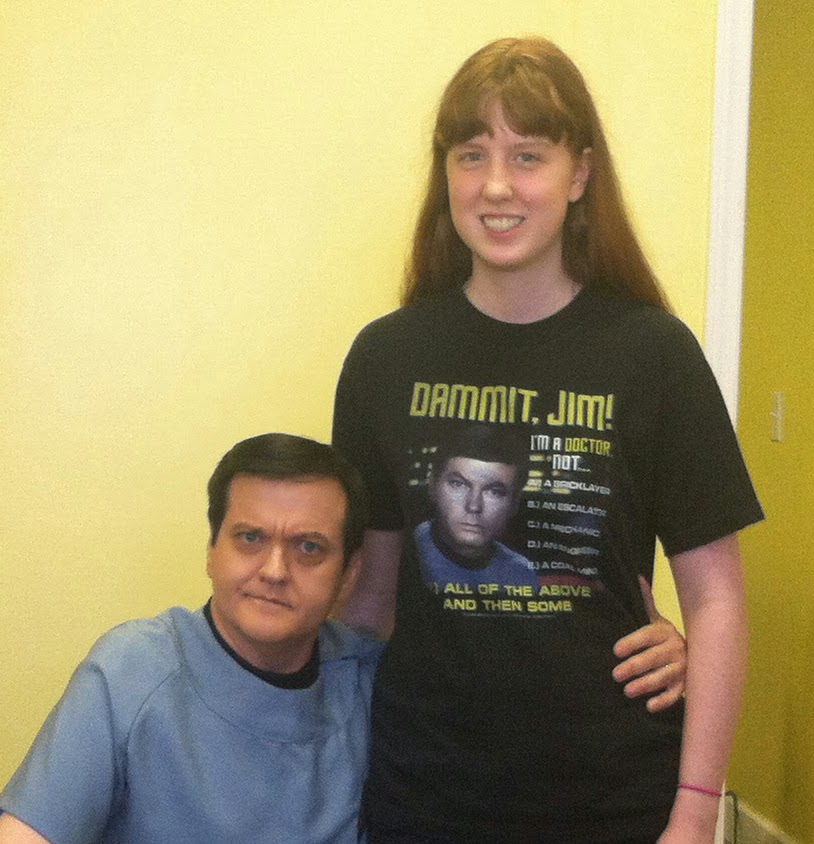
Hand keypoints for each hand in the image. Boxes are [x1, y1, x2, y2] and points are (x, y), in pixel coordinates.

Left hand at [612, 576, 686, 711]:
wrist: (700, 652)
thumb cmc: (666, 637)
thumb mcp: (657, 619)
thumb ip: (646, 601)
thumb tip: (638, 576)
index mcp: (665, 632)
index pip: (647, 636)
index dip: (632, 642)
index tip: (616, 650)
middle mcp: (675, 649)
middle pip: (653, 658)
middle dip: (634, 666)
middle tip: (615, 674)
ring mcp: (682, 668)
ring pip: (664, 676)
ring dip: (646, 684)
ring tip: (628, 691)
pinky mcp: (686, 685)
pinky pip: (677, 694)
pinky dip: (664, 701)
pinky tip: (650, 706)